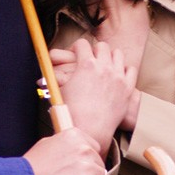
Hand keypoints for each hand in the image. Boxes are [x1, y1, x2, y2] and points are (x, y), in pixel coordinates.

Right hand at [25, 127, 111, 174]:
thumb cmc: (32, 168)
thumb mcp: (47, 144)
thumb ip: (66, 144)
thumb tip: (77, 148)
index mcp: (74, 135)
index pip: (94, 148)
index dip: (87, 161)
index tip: (80, 169)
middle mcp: (83, 148)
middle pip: (99, 164)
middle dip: (90, 174)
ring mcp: (87, 166)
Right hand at [52, 39, 136, 153]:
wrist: (89, 130)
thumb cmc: (72, 113)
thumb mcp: (61, 90)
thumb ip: (56, 78)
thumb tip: (43, 75)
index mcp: (86, 64)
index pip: (82, 43)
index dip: (76, 47)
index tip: (76, 54)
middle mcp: (104, 67)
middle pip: (102, 46)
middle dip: (95, 50)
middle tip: (91, 60)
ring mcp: (118, 76)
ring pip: (118, 54)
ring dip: (110, 57)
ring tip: (105, 66)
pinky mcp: (128, 88)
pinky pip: (130, 69)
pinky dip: (124, 70)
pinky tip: (118, 75)